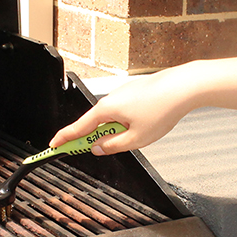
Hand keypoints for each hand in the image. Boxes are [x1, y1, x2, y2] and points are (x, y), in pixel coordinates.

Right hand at [49, 63, 200, 154]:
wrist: (183, 87)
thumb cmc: (162, 109)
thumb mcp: (137, 139)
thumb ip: (114, 146)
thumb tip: (99, 147)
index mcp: (106, 110)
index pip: (78, 128)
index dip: (64, 139)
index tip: (53, 146)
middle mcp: (111, 99)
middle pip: (95, 124)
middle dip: (97, 138)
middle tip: (98, 150)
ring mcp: (123, 94)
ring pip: (113, 118)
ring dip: (118, 131)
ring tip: (140, 134)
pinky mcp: (135, 92)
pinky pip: (124, 111)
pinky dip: (128, 122)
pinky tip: (146, 124)